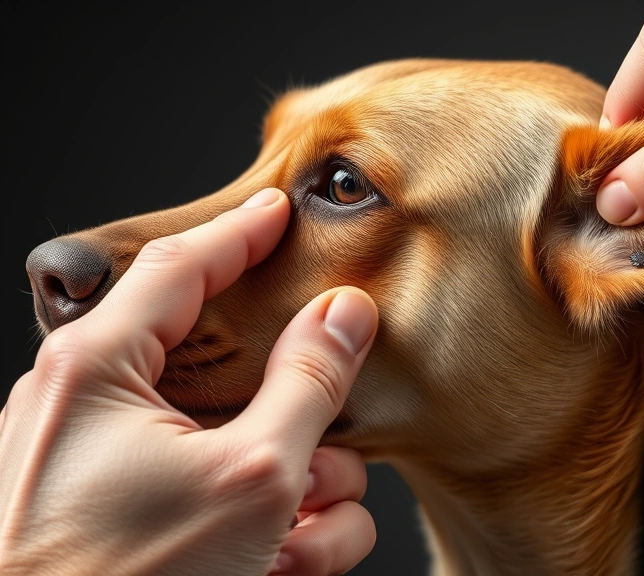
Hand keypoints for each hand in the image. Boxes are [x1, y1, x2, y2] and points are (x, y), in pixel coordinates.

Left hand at [0, 189, 377, 574]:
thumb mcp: (247, 477)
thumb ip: (307, 384)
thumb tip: (343, 315)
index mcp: (100, 372)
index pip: (180, 267)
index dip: (241, 233)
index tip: (278, 211)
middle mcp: (95, 413)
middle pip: (233, 381)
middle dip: (298, 430)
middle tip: (329, 462)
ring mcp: (111, 474)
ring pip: (237, 449)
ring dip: (296, 495)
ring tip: (300, 545)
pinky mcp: (131, 525)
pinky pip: (216, 501)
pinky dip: (266, 533)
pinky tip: (282, 567)